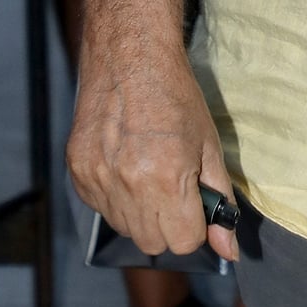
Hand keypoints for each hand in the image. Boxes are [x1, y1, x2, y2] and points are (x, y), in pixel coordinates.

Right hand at [68, 36, 239, 263]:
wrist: (130, 56)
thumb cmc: (176, 95)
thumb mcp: (208, 145)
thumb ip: (219, 201)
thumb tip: (229, 250)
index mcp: (165, 180)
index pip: (183, 243)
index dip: (194, 225)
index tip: (194, 200)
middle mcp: (127, 187)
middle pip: (152, 242)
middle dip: (168, 222)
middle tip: (173, 184)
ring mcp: (97, 181)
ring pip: (125, 228)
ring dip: (140, 211)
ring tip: (148, 168)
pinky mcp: (77, 173)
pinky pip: (101, 208)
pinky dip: (115, 196)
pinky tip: (125, 162)